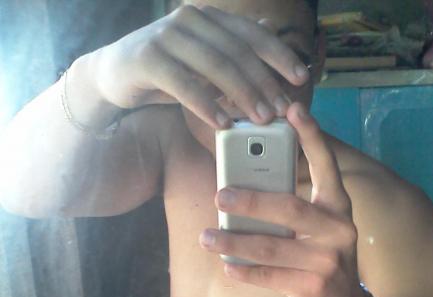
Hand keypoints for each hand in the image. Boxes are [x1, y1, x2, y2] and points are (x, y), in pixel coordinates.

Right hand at [89, 5, 309, 128]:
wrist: (113, 75)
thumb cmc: (166, 72)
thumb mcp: (202, 62)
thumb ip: (230, 54)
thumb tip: (268, 44)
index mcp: (207, 19)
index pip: (251, 34)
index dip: (279, 54)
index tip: (301, 77)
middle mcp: (189, 20)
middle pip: (237, 51)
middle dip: (264, 82)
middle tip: (282, 110)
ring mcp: (166, 36)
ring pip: (214, 66)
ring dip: (242, 95)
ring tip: (261, 119)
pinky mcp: (147, 58)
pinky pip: (184, 85)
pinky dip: (207, 106)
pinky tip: (223, 125)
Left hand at [199, 103, 367, 296]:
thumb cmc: (321, 256)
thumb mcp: (315, 228)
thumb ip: (290, 208)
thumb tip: (242, 189)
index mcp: (338, 206)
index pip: (326, 166)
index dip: (312, 137)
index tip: (293, 109)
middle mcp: (339, 229)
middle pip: (291, 208)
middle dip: (252, 200)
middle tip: (220, 195)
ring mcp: (329, 261)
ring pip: (273, 246)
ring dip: (235, 242)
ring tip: (207, 237)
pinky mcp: (315, 288)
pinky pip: (271, 276)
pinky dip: (245, 271)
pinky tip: (227, 266)